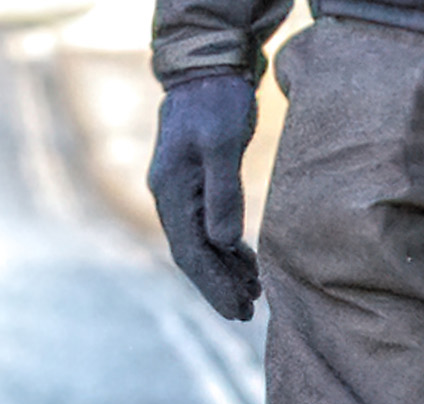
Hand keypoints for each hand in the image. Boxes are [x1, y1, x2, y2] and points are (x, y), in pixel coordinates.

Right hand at [147, 73, 260, 320]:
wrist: (208, 69)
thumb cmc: (217, 102)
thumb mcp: (223, 145)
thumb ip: (223, 195)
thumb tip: (222, 243)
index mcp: (170, 191)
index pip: (189, 252)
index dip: (212, 285)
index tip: (234, 311)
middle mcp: (169, 196)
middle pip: (193, 256)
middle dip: (218, 287)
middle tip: (246, 315)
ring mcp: (181, 192)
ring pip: (202, 245)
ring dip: (226, 272)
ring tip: (254, 296)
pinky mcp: (197, 186)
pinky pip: (209, 229)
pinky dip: (229, 251)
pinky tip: (249, 265)